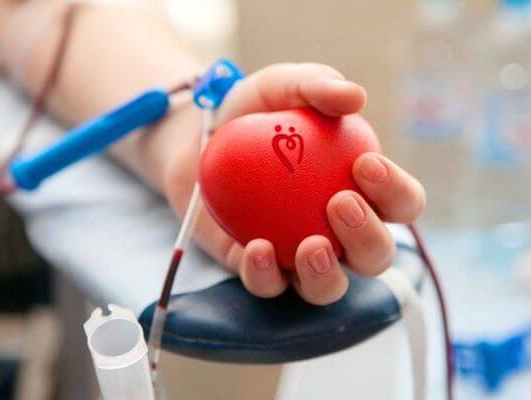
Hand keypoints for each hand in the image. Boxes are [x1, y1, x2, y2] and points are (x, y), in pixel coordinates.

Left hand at [168, 63, 425, 304]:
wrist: (200, 139)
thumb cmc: (256, 112)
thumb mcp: (283, 86)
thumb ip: (317, 85)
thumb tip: (355, 97)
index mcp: (361, 191)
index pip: (401, 204)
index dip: (396, 192)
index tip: (366, 163)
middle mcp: (337, 232)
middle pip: (375, 256)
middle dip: (368, 237)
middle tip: (339, 202)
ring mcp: (298, 257)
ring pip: (328, 288)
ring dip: (326, 274)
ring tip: (311, 245)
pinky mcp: (259, 270)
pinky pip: (269, 287)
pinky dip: (265, 274)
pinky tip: (256, 248)